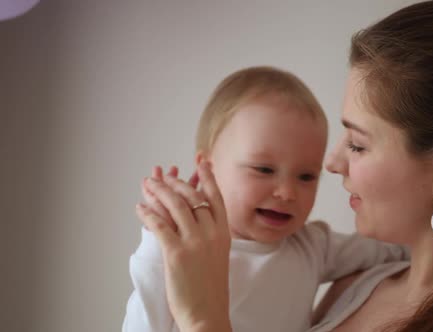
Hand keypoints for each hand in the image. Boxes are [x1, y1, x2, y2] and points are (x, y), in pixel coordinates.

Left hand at [135, 162, 231, 331]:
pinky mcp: (176, 252)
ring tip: (148, 184)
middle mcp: (211, 233)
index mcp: (224, 233)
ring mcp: (195, 242)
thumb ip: (210, 234)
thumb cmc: (211, 288)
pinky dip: (147, 213)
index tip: (202, 160)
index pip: (216, 197)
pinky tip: (140, 208)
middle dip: (174, 182)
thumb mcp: (218, 255)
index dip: (208, 177)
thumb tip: (196, 217)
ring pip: (175, 206)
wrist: (208, 312)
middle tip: (162, 175)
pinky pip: (159, 225)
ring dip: (158, 192)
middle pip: (192, 196)